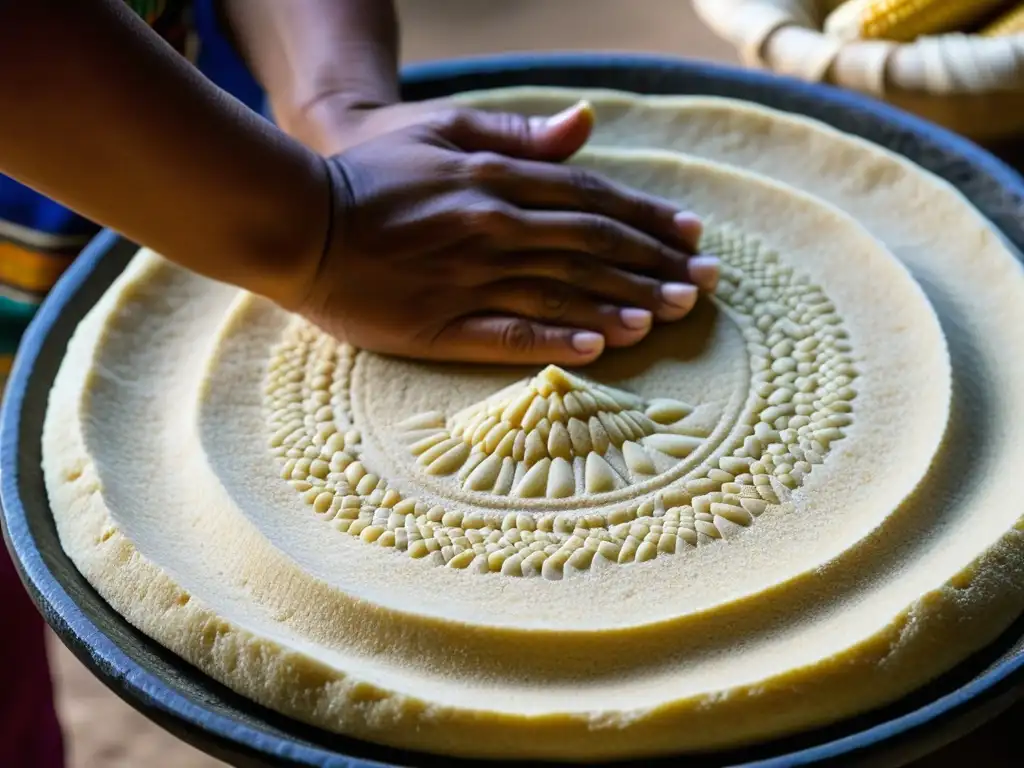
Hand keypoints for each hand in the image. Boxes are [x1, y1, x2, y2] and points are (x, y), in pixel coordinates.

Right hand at [292, 102, 719, 366]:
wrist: (296, 220)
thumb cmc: (369, 170)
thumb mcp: (442, 130)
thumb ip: (516, 135)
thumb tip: (584, 124)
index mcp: (495, 179)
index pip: (591, 199)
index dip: (646, 219)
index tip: (690, 236)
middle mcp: (493, 228)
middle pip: (591, 248)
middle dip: (654, 265)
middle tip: (704, 285)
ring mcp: (469, 280)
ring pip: (563, 293)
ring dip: (623, 303)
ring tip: (670, 316)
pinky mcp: (440, 326)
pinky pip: (511, 336)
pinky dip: (560, 340)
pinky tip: (604, 347)